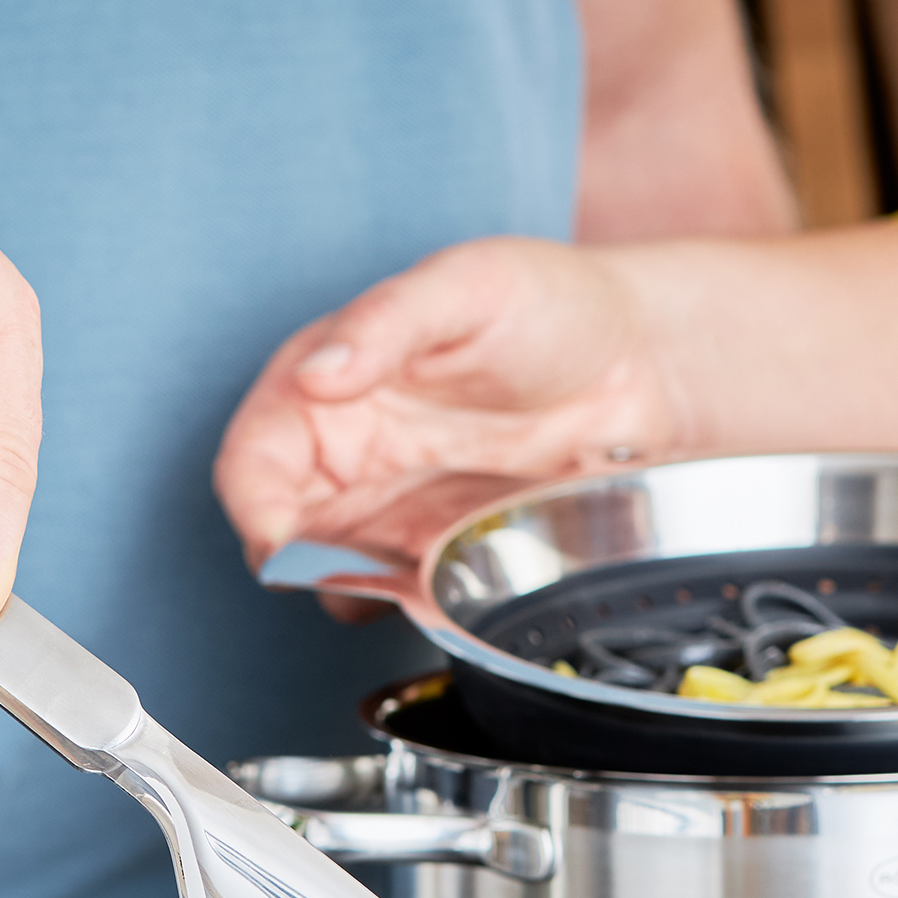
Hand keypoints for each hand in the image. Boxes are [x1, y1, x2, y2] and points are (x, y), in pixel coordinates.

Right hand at [213, 237, 683, 590]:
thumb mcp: (469, 288)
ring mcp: (394, 510)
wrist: (645, 362)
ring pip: (338, 577)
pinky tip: (456, 591)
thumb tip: (318, 374)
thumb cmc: (550, 304)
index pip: (252, 463)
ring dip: (363, 594)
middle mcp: (348, 456)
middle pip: (282, 535)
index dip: (255, 509)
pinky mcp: (442, 551)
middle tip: (359, 572)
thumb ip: (387, 323)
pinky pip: (406, 596)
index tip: (282, 542)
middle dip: (304, 567)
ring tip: (422, 578)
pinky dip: (416, 608)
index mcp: (326, 386)